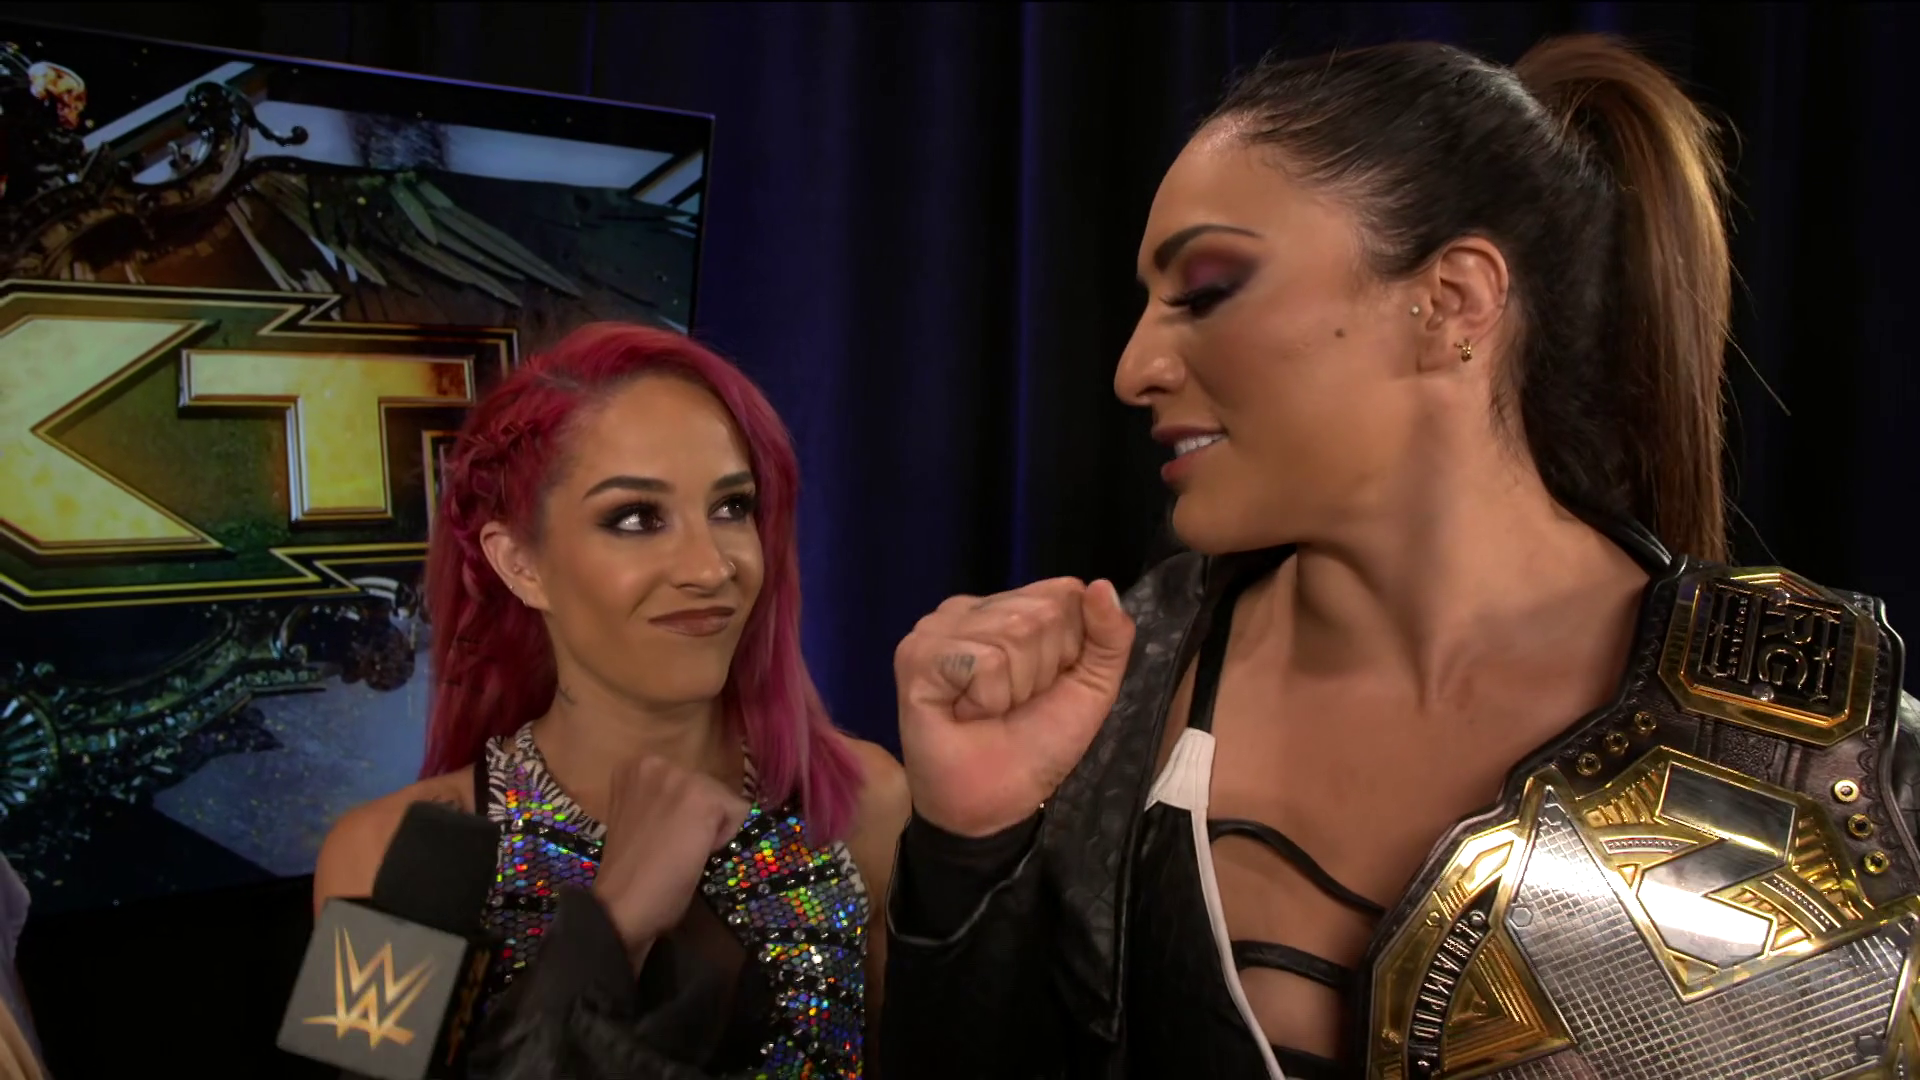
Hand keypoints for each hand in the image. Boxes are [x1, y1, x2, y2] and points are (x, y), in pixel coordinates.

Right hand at [591, 755, 749, 967]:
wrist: (621, 905)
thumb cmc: (628, 873)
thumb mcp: (637, 820)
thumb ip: (660, 802)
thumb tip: (691, 806)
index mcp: (635, 767)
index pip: (686, 782)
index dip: (683, 813)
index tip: (663, 836)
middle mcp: (657, 762)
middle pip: (707, 786)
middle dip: (700, 816)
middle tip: (675, 847)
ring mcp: (681, 777)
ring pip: (723, 798)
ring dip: (714, 825)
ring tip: (684, 851)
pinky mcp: (703, 798)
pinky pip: (738, 812)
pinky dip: (725, 836)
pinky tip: (696, 853)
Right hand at [894, 577, 1135, 837]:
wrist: (993, 801)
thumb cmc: (1037, 743)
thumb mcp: (1091, 687)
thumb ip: (1109, 636)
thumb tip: (1103, 586)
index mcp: (1010, 607)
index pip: (1065, 592)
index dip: (1070, 647)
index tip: (1046, 685)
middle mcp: (971, 607)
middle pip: (1043, 612)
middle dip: (1042, 671)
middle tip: (1014, 704)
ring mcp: (939, 627)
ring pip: (1015, 632)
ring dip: (1016, 688)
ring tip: (989, 710)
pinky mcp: (918, 654)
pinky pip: (984, 660)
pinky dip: (989, 699)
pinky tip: (965, 713)